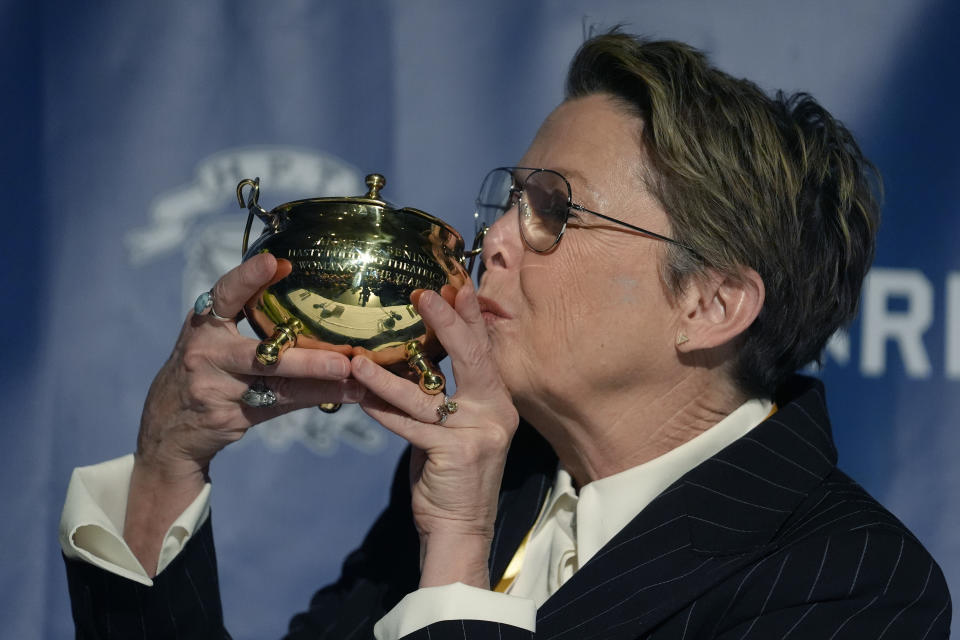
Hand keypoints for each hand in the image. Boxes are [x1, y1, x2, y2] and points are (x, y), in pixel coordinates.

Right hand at [126, 252, 362, 573]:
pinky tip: (345, 395)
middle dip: (306, 361)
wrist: (169, 427)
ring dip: (321, 384)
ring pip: (279, 387)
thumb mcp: (212, 335)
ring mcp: (216, 390)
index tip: (278, 262)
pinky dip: (315, 399)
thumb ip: (243, 308)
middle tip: (343, 360)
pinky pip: (281, 406)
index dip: (248, 278)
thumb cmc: (205, 367)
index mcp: (202, 326)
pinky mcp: (231, 417)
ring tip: (355, 379)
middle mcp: (206, 356)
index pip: (224, 296)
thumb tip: (289, 267)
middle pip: (261, 356)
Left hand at [351, 279, 518, 588]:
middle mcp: (496, 413)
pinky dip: (383, 410)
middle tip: (423, 294)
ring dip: (389, 374)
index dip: (470, 316)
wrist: (460, 530)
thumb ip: (446, 398)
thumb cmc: (452, 477)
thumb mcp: (456, 431)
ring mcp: (479, 434)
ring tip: (361, 356)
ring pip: (428, 395)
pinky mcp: (455, 454)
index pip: (484, 350)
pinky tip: (360, 397)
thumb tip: (417, 360)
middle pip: (471, 358)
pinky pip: (411, 426)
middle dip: (446, 323)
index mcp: (499, 403)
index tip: (456, 283)